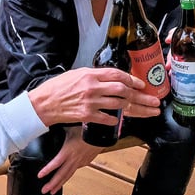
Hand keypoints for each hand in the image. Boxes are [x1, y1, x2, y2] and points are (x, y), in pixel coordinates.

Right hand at [28, 68, 159, 126]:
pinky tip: (119, 119)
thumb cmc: (58, 88)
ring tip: (142, 109)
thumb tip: (111, 77)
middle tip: (150, 99)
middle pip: (122, 90)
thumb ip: (94, 75)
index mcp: (90, 75)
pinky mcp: (87, 115)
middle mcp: (92, 87)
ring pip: (118, 104)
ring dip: (131, 107)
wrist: (44, 103)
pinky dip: (115, 119)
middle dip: (139, 95)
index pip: (117, 75)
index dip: (132, 79)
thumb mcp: (77, 74)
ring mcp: (91, 102)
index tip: (140, 84)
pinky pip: (108, 118)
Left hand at [38, 126, 102, 193]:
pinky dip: (69, 175)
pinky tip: (66, 177)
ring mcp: (80, 162)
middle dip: (52, 184)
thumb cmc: (87, 130)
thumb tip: (50, 127)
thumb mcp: (70, 129)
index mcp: (68, 151)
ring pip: (69, 175)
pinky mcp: (86, 162)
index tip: (39, 176)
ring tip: (53, 191)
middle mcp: (74, 159)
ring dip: (60, 184)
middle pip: (62, 174)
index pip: (55, 164)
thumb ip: (60, 131)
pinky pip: (76, 170)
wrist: (101, 134)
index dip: (47, 170)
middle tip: (44, 191)